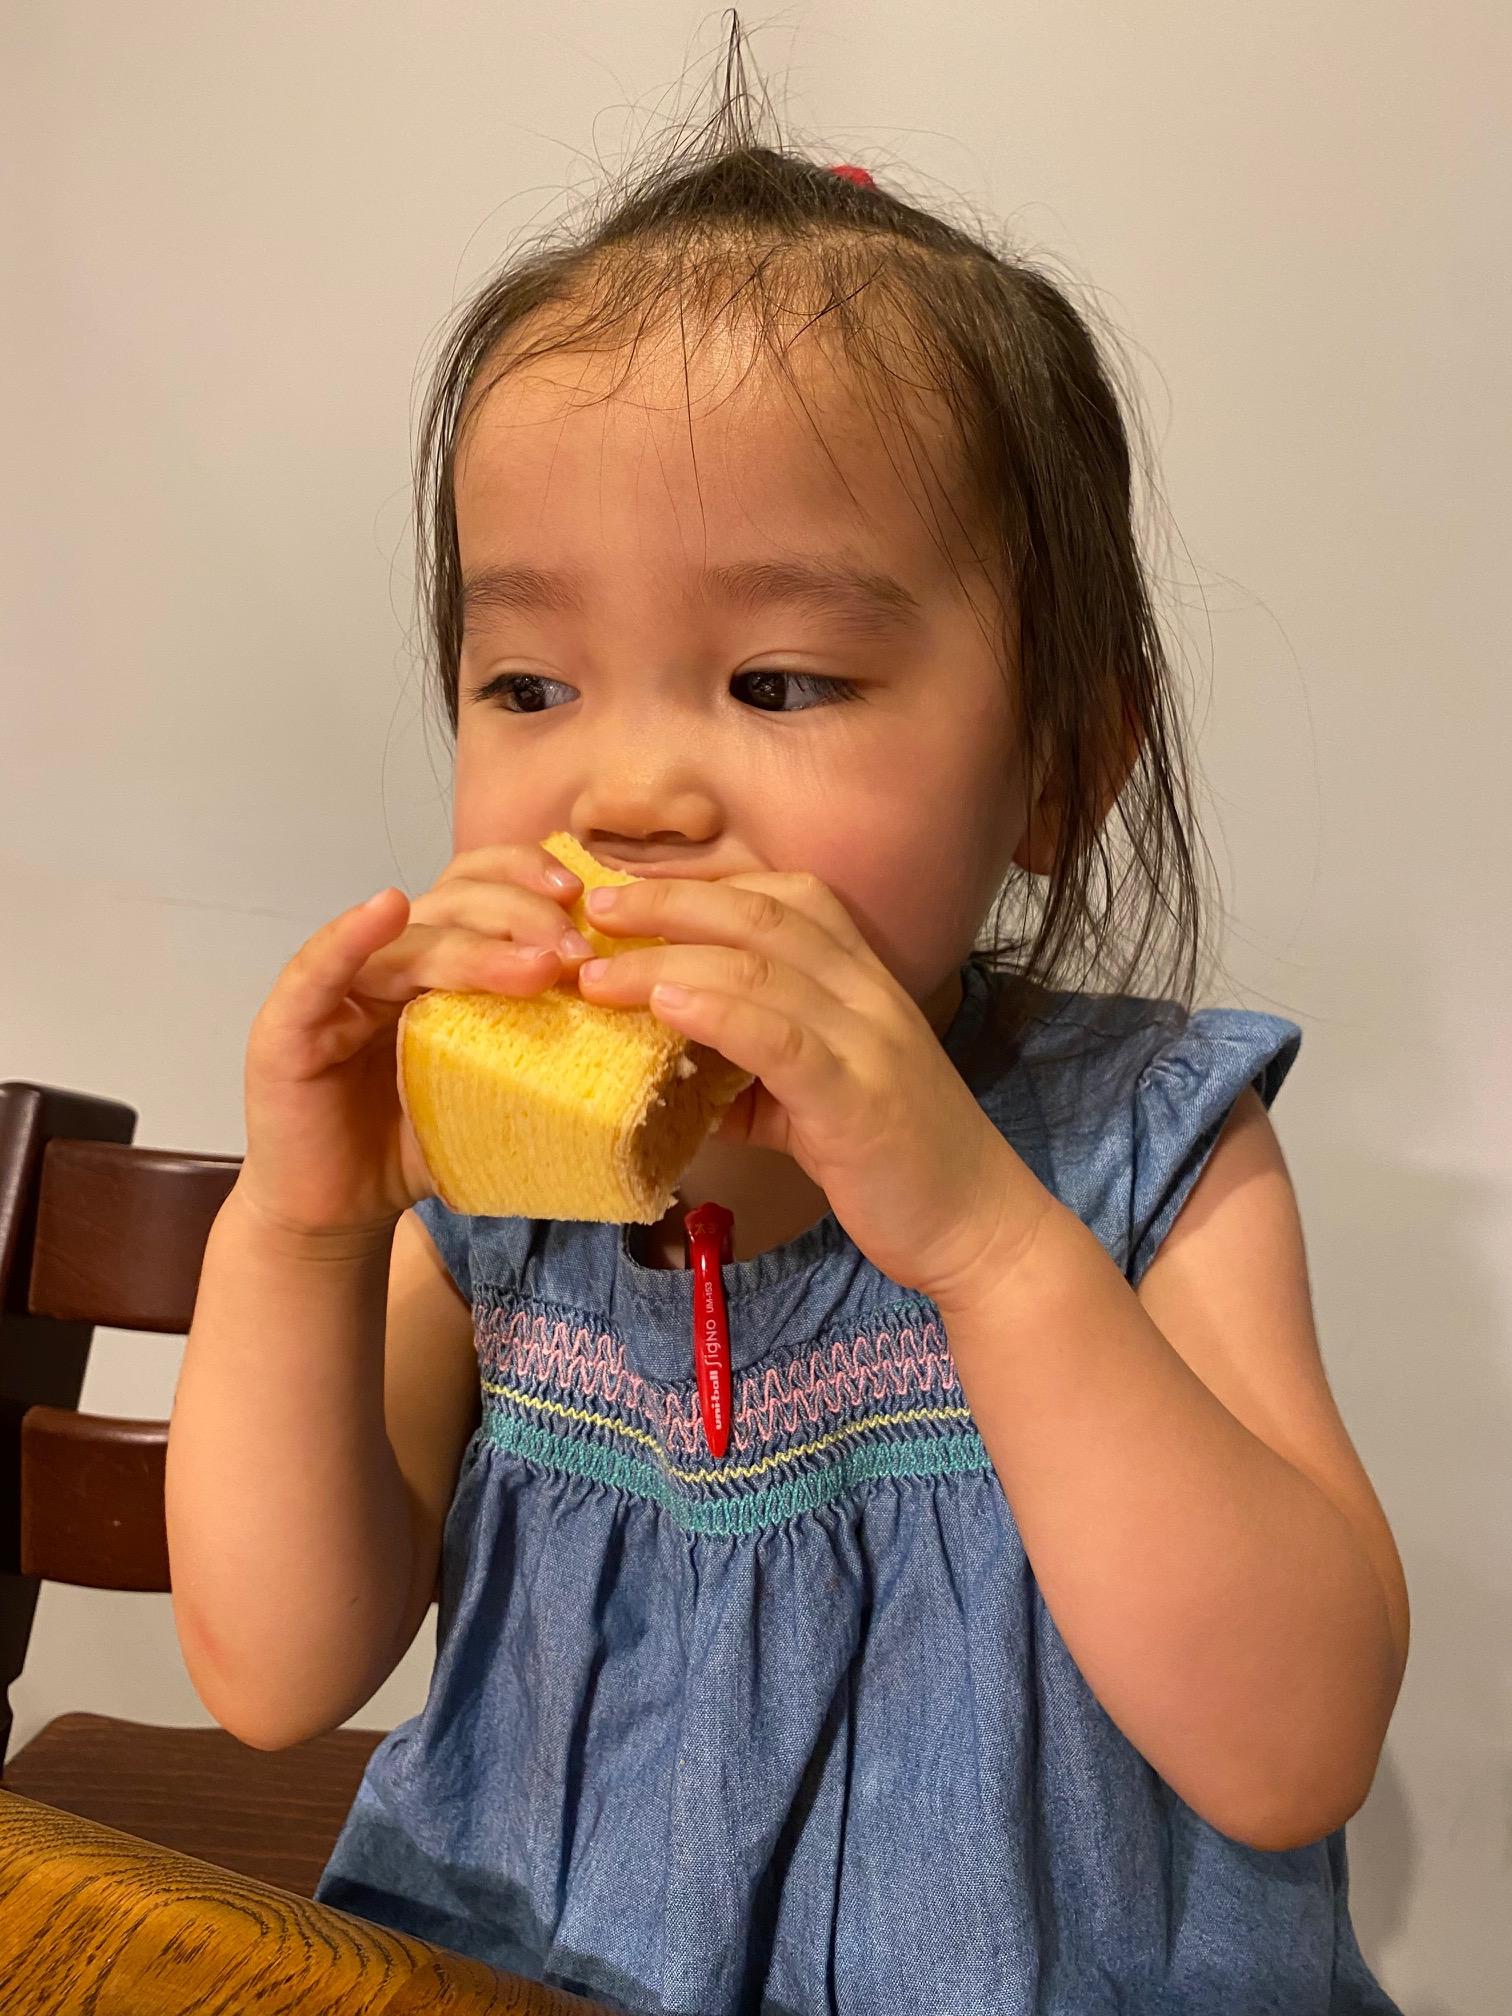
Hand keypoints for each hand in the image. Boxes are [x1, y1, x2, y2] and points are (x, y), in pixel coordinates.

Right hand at [238, 843, 599, 1242]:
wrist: (339, 1214)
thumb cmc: (418, 1146)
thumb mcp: (497, 1092)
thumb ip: (548, 1055)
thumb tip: (654, 1040)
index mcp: (436, 961)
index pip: (481, 887)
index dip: (529, 876)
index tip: (585, 896)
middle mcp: (387, 960)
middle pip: (453, 902)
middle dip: (521, 916)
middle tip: (575, 954)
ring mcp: (337, 989)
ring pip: (409, 941)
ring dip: (475, 945)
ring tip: (535, 966)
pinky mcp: (288, 1027)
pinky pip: (318, 971)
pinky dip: (350, 937)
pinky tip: (385, 911)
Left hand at [573, 871, 1043, 1305]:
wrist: (977, 1227)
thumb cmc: (896, 1161)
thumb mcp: (819, 1099)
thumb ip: (752, 1073)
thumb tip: (669, 1067)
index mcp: (863, 981)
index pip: (786, 895)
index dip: (704, 882)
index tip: (632, 888)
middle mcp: (869, 994)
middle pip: (762, 913)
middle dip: (670, 901)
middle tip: (596, 908)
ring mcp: (868, 1041)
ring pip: (762, 966)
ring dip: (667, 958)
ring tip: (598, 970)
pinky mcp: (857, 1099)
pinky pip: (781, 1039)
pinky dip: (718, 1012)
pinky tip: (666, 1006)